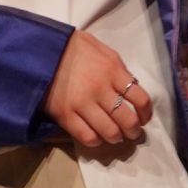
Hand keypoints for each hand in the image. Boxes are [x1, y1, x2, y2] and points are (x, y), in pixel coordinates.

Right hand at [43, 30, 152, 152]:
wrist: (40, 49)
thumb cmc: (72, 47)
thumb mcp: (101, 49)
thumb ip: (118, 69)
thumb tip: (131, 87)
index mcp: (113, 70)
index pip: (141, 98)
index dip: (146, 113)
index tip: (144, 118)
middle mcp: (101, 88)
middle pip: (128, 120)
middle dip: (134, 130)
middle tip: (131, 132)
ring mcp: (82, 103)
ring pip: (110, 132)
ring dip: (116, 137)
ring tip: (115, 136)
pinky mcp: (65, 115)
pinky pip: (87, 136)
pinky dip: (96, 140)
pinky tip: (96, 137)